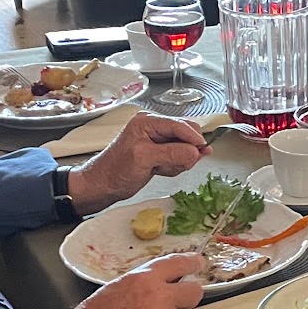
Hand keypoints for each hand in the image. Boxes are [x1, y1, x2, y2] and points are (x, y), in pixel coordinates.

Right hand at [21, 251, 205, 308]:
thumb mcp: (115, 288)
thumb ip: (141, 284)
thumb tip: (157, 284)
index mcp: (145, 278)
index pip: (178, 264)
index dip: (191, 263)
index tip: (198, 263)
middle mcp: (160, 297)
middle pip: (194, 292)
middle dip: (187, 297)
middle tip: (175, 303)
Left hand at [68, 112, 208, 214]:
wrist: (103, 186)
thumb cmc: (115, 171)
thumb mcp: (144, 159)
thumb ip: (172, 153)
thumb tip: (196, 152)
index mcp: (148, 122)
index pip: (179, 125)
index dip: (193, 137)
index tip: (204, 150)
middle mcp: (155, 128)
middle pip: (186, 134)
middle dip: (186, 151)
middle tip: (178, 165)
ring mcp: (158, 141)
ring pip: (185, 148)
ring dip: (180, 161)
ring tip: (162, 169)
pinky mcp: (160, 153)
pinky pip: (179, 158)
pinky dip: (175, 166)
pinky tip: (161, 171)